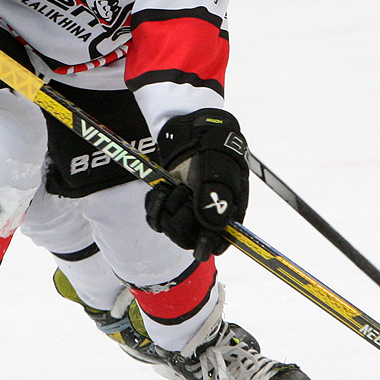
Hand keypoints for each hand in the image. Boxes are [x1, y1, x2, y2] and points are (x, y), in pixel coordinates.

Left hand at [145, 110, 248, 260]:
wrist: (196, 134)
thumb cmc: (216, 152)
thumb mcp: (221, 172)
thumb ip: (216, 200)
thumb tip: (211, 228)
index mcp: (226, 215)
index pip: (218, 244)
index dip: (207, 245)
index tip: (200, 242)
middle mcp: (204, 218)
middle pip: (187, 239)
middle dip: (182, 219)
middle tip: (185, 196)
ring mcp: (185, 213)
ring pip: (169, 229)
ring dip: (168, 208)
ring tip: (176, 188)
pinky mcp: (168, 205)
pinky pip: (154, 218)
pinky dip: (154, 204)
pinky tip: (161, 190)